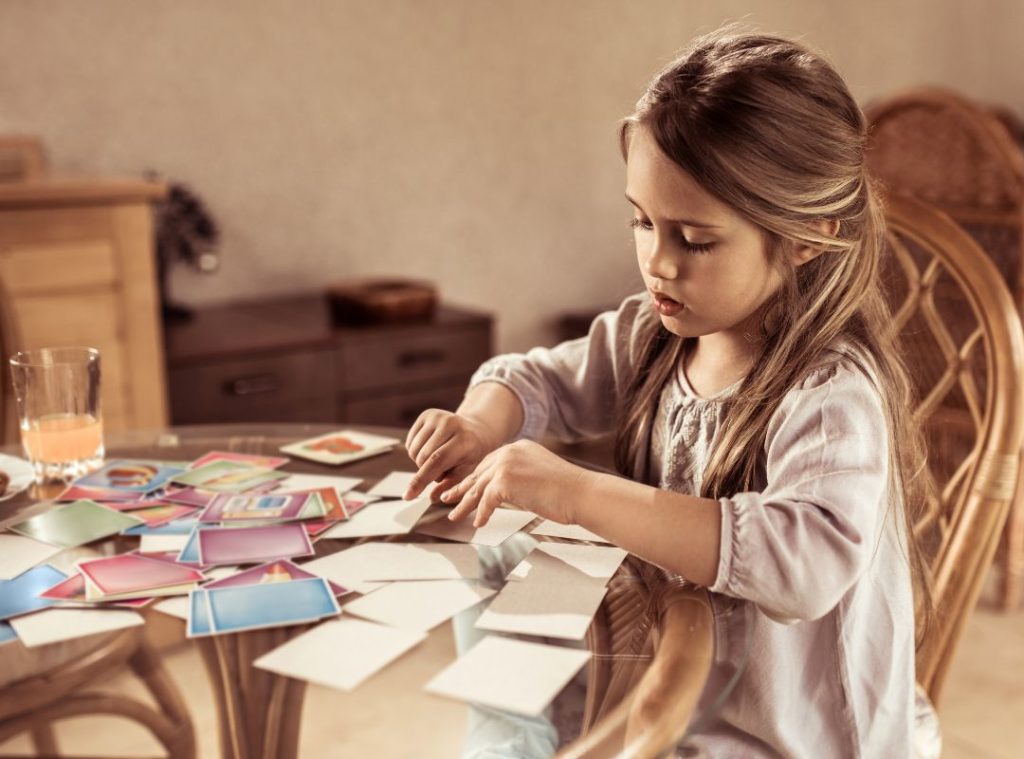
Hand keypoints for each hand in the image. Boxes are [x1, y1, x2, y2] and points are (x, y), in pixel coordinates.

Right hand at [404, 409, 498, 500]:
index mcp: (464, 439)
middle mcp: (450, 423)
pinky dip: (416, 452)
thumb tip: (432, 498)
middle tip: (442, 472)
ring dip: (421, 462)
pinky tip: (430, 450)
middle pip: (423, 457)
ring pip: (414, 450)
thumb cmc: (471, 455)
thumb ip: (450, 485)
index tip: (408, 496)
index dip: (421, 480)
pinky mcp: (426, 414)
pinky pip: (410, 442)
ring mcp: (437, 416)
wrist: (474, 431)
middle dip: (426, 472)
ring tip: (438, 460)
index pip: (437, 461)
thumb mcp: (467, 472)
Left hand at [440, 440, 588, 526]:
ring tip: (454, 515)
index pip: (490, 463)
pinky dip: (481, 514)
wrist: (581, 493)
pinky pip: (486, 501)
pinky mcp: (505, 481)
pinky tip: (479, 523)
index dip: (476, 478)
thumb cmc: (568, 491)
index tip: (466, 487)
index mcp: (519, 447)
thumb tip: (507, 493)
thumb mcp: (540, 475)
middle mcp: (509, 452)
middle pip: (480, 474)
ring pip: (478, 488)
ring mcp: (506, 465)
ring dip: (464, 504)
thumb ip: (521, 477)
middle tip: (447, 497)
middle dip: (463, 488)